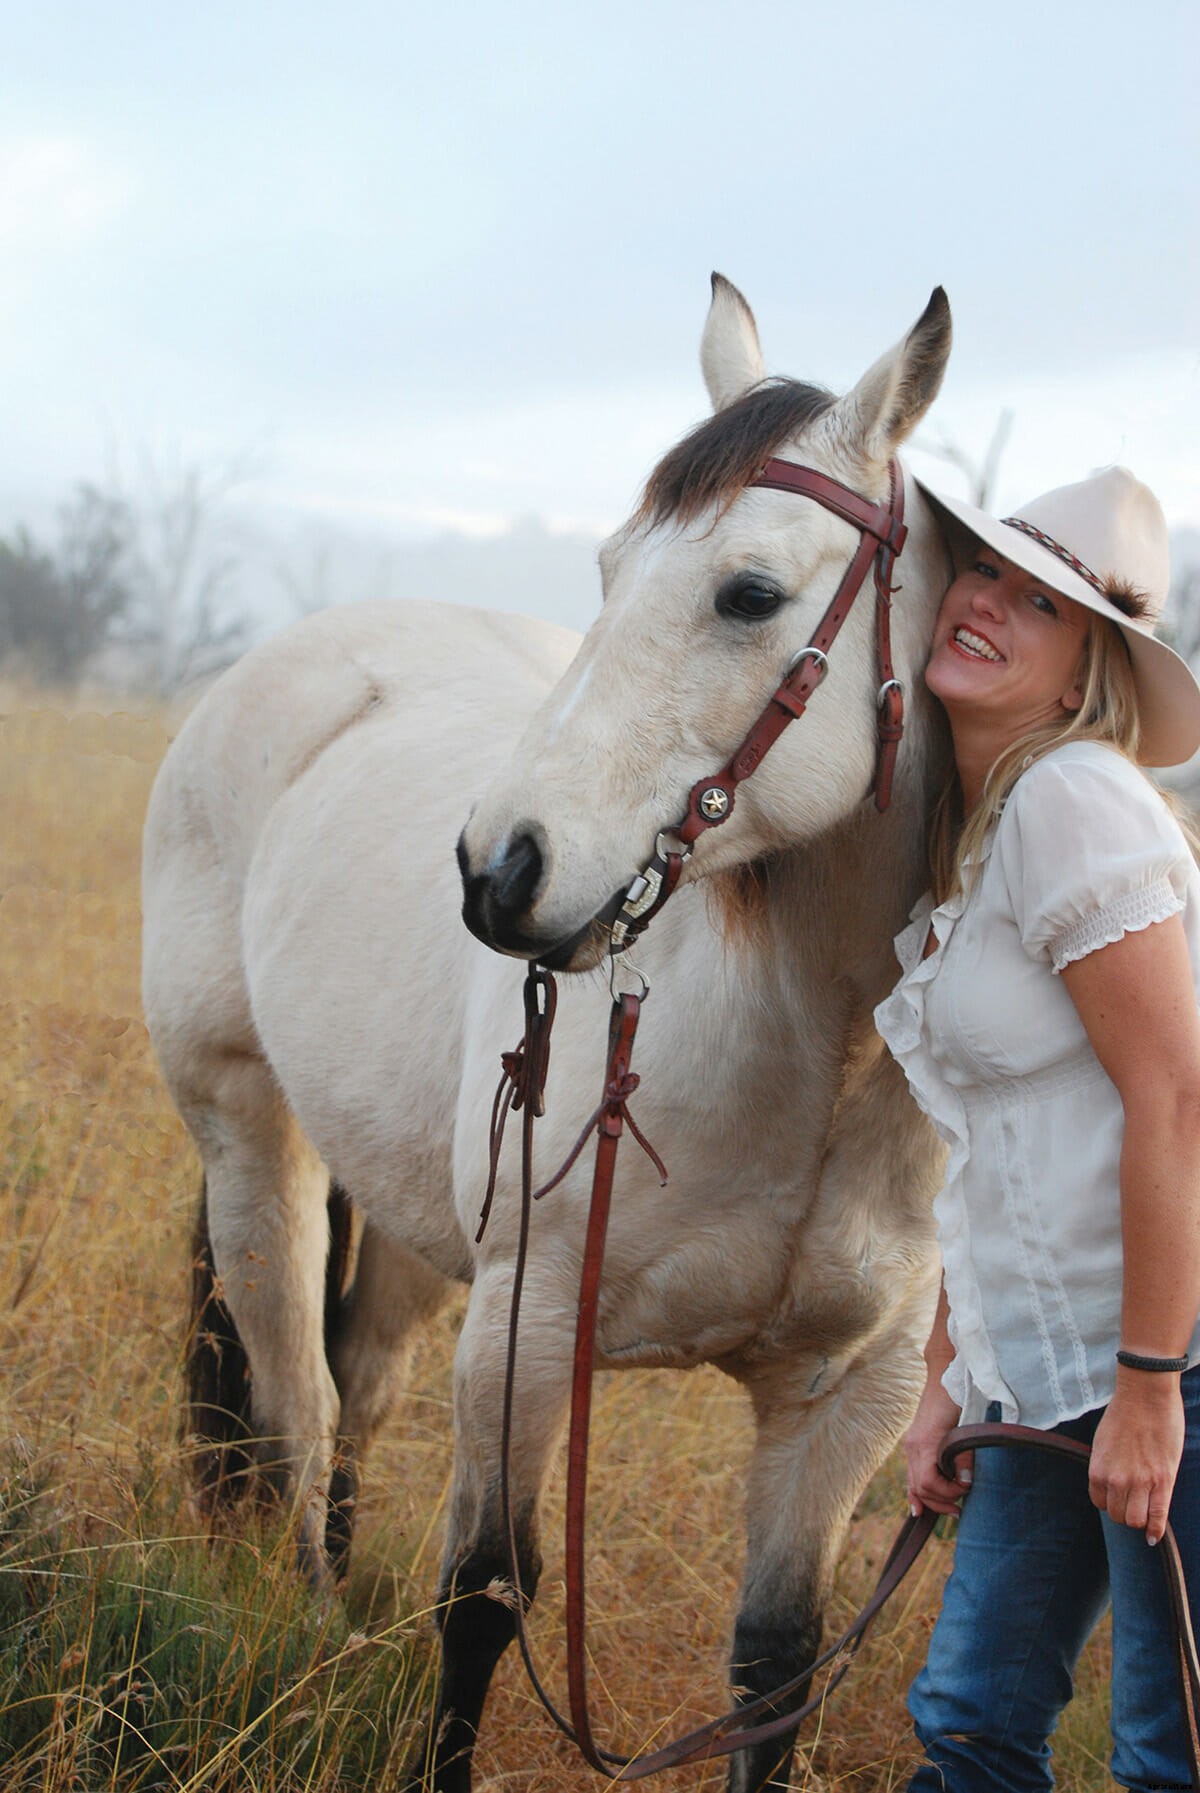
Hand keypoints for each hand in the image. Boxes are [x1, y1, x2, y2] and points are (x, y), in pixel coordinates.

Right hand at [904, 1375, 967, 1517]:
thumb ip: (964, 1455)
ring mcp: (911, 1445)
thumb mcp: (966, 1426)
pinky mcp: (915, 1443)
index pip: (929, 1483)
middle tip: (961, 1507)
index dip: (948, 1493)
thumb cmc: (957, 1397)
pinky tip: (919, 1507)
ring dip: (931, 1499)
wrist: (944, 1374)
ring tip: (950, 1508)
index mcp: (925, 1443)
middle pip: (920, 1488)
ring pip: (913, 1484)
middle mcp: (913, 1446)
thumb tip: (965, 1482)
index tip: (967, 1489)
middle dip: (940, 1501)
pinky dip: (916, 1492)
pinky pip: (911, 1474)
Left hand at [1088, 1374, 1183, 1545]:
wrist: (1146, 1394)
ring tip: (1145, 1510)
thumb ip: (1106, 1466)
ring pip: (1136, 1520)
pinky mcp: (1163, 1480)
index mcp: (1097, 1469)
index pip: (1099, 1504)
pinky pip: (1157, 1516)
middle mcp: (1116, 1479)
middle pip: (1118, 1516)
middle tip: (1134, 1502)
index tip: (1118, 1498)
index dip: (1110, 1502)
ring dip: (1139, 1520)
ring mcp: (1140, 1482)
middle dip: (1125, 1512)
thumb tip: (1111, 1486)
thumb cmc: (1125, 1414)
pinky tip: (1154, 1536)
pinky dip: (1155, 1530)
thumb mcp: (1103, 1442)